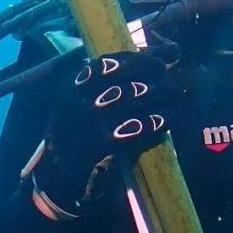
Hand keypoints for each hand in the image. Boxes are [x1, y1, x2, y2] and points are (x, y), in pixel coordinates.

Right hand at [30, 46, 177, 216]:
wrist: (56, 176)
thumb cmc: (77, 135)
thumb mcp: (82, 103)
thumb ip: (108, 83)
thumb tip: (150, 58)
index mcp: (73, 86)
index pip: (107, 63)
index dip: (140, 57)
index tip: (165, 56)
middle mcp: (76, 100)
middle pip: (121, 79)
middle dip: (153, 75)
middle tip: (174, 79)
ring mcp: (84, 123)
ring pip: (128, 99)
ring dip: (157, 96)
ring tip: (176, 96)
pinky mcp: (94, 145)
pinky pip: (130, 129)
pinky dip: (151, 123)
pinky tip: (165, 121)